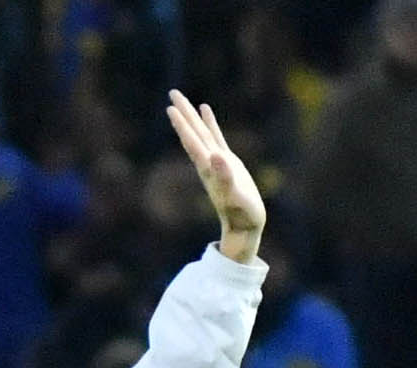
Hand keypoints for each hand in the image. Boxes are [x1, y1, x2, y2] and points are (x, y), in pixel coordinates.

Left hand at [165, 92, 263, 263]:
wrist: (245, 225)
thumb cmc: (241, 214)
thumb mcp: (235, 197)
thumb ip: (225, 178)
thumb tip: (215, 157)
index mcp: (208, 169)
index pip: (193, 142)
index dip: (183, 126)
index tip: (171, 108)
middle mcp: (209, 162)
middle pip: (193, 133)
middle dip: (183, 114)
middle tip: (172, 93)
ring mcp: (217, 161)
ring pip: (202, 132)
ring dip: (192, 116)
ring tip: (181, 99)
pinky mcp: (228, 161)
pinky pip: (216, 137)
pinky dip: (209, 122)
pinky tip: (205, 109)